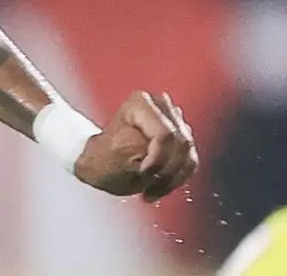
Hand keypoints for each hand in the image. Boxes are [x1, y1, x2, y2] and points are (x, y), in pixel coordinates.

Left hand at [74, 91, 196, 200]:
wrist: (103, 164)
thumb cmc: (102, 156)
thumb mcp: (113, 151)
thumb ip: (137, 146)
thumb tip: (155, 147)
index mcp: (140, 103)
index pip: (165, 134)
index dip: (158, 159)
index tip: (143, 173)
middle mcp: (162, 107)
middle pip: (182, 146)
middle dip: (166, 172)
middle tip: (147, 185)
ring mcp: (175, 122)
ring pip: (189, 158)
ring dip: (171, 180)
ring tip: (150, 189)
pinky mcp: (182, 140)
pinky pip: (190, 165)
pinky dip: (176, 181)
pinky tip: (158, 188)